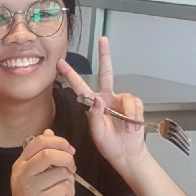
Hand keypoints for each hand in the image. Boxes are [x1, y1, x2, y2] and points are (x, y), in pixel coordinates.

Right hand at [6, 131, 76, 195]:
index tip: (69, 151)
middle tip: (71, 169)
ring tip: (66, 188)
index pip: (39, 141)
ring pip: (61, 172)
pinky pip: (64, 187)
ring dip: (70, 179)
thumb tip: (49, 131)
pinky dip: (70, 192)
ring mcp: (30, 187)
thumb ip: (40, 154)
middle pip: (50, 154)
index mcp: (20, 164)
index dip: (59, 141)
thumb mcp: (32, 174)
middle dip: (67, 159)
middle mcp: (22, 173)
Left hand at [57, 36, 147, 169]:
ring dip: (128, 115)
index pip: (80, 87)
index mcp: (93, 104)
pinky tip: (132, 127)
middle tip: (103, 40)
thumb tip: (98, 99)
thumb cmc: (109, 145)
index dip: (71, 75)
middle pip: (106, 73)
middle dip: (105, 56)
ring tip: (127, 129)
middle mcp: (107, 98)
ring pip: (126, 97)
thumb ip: (95, 117)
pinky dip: (135, 117)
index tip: (60, 63)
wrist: (127, 154)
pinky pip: (135, 104)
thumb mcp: (97, 134)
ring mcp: (121, 101)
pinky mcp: (134, 105)